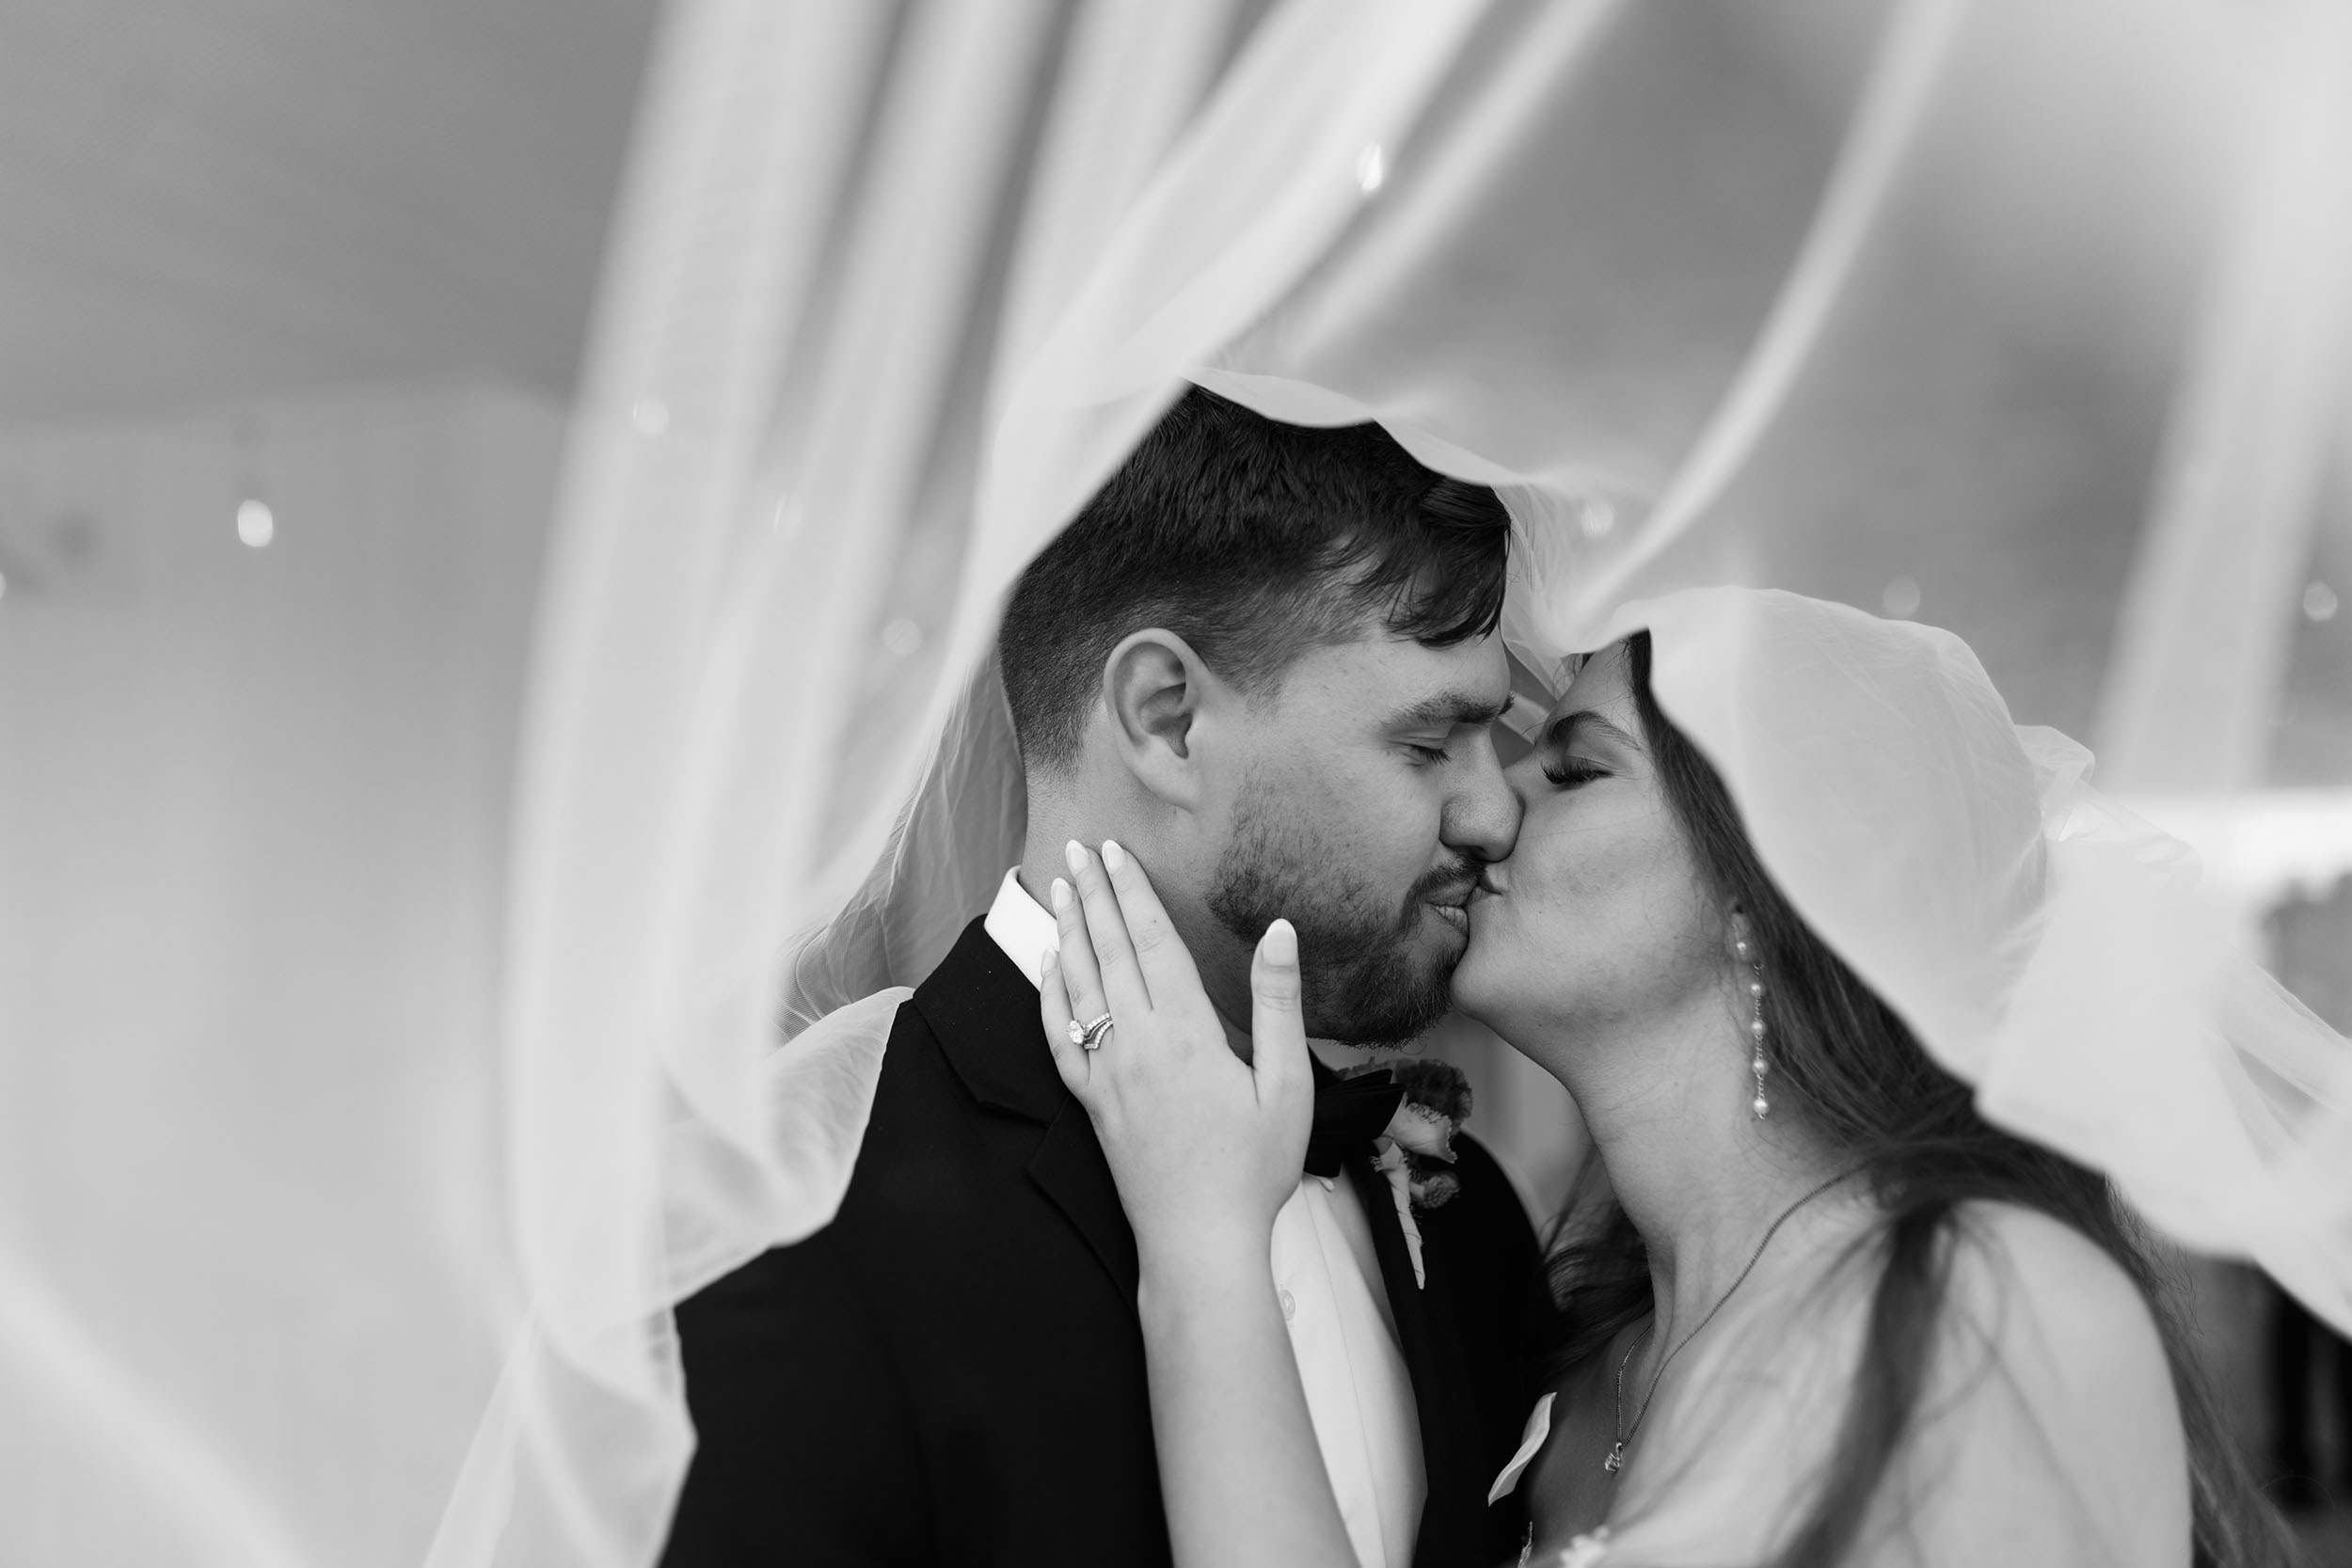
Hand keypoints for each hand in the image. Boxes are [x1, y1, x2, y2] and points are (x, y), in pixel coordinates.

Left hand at [1041, 839, 1313, 1274]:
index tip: (1116, 850)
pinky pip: (1058, 1036)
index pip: (1151, 941)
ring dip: (1069, 931)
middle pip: (1108, 951)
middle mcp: (1136, 1042)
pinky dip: (1050, 994)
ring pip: (1078, 985)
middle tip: (1077, 848)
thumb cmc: (1253, 1168)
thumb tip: (1281, 931)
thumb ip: (1277, 1003)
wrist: (1198, 1242)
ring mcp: (1106, 1072)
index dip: (1132, 891)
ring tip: (1063, 888)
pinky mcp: (1090, 1101)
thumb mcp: (1288, 1084)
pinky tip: (1049, 967)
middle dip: (1094, 894)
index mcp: (1186, 1031)